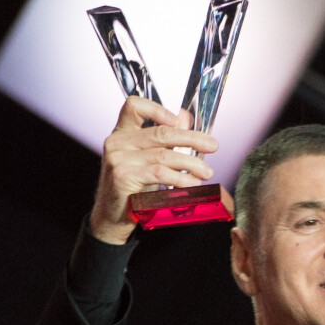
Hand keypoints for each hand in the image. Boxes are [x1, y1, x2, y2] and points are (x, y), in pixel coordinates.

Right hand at [90, 96, 218, 243]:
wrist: (111, 218)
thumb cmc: (131, 189)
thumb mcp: (147, 161)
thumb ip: (164, 140)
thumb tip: (185, 118)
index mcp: (121, 133)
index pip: (134, 105)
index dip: (158, 109)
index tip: (180, 121)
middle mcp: (116, 142)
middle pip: (161, 133)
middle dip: (192, 139)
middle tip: (212, 146)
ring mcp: (118, 158)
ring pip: (164, 155)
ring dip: (191, 164)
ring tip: (207, 173)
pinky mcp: (123, 176)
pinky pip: (159, 173)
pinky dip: (180, 178)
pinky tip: (192, 184)